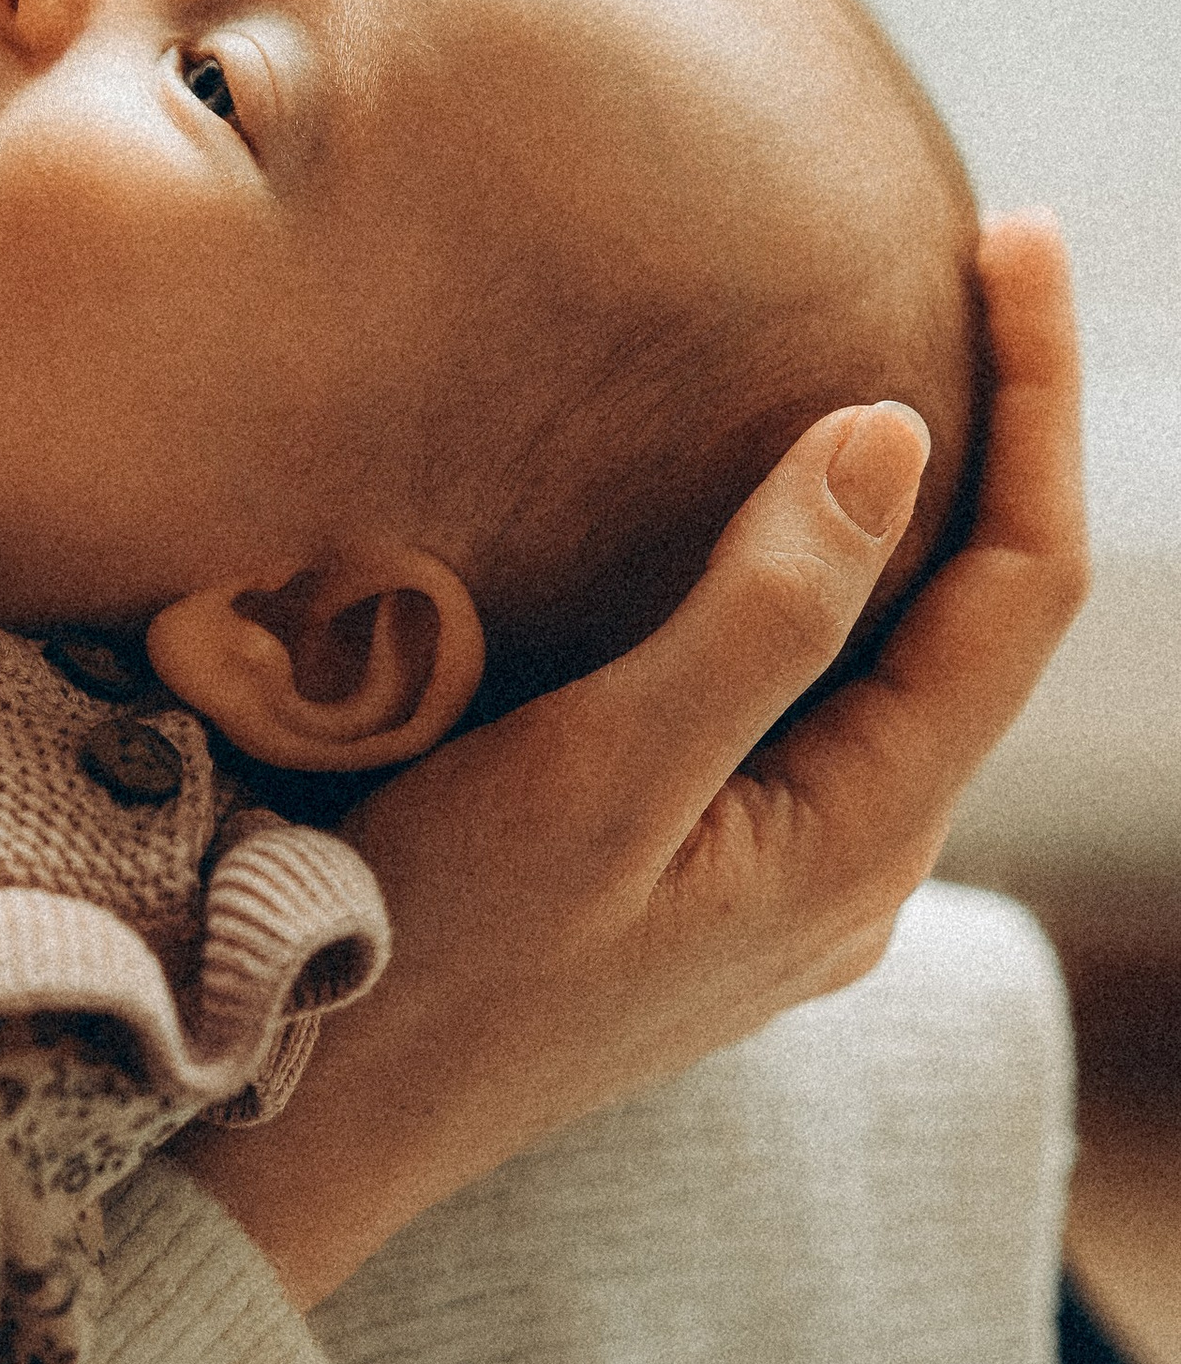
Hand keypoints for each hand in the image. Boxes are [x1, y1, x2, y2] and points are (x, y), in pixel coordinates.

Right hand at [177, 215, 1086, 1306]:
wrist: (324, 1125)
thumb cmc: (442, 955)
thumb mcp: (599, 775)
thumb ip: (758, 614)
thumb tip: (893, 436)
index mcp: (861, 838)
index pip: (1020, 587)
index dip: (1040, 405)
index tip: (1019, 238)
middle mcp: (853, 862)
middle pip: (985, 614)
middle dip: (1007, 433)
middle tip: (982, 255)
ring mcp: (781, 873)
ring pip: (902, 653)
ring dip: (922, 502)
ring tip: (909, 344)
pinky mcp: (704, 867)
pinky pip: (814, 692)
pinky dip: (827, 571)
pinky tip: (769, 513)